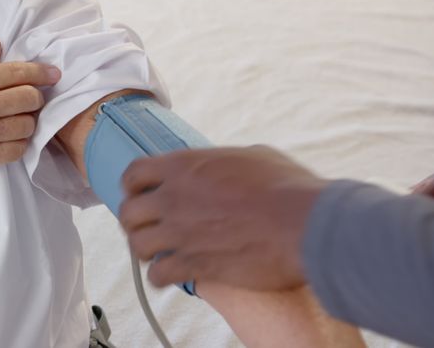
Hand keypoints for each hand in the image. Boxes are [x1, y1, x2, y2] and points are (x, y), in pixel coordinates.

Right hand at [0, 39, 60, 183]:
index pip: (15, 72)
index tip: (54, 73)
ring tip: (17, 119)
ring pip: (27, 125)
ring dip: (28, 121)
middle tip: (32, 99)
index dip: (40, 72)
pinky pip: (17, 150)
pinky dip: (19, 143)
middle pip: (28, 98)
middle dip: (37, 97)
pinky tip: (10, 137)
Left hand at [119, 146, 328, 291]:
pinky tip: (175, 273)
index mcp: (183, 166)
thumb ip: (224, 161)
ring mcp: (180, 232)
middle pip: (128, 212)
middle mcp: (173, 197)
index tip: (143, 195)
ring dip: (147, 250)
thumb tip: (224, 165)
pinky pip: (158, 275)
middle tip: (151, 228)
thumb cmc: (288, 188)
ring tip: (161, 253)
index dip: (134, 186)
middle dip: (136, 222)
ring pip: (137, 245)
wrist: (306, 224)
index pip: (133, 173)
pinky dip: (162, 276)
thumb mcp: (252, 156)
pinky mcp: (194, 264)